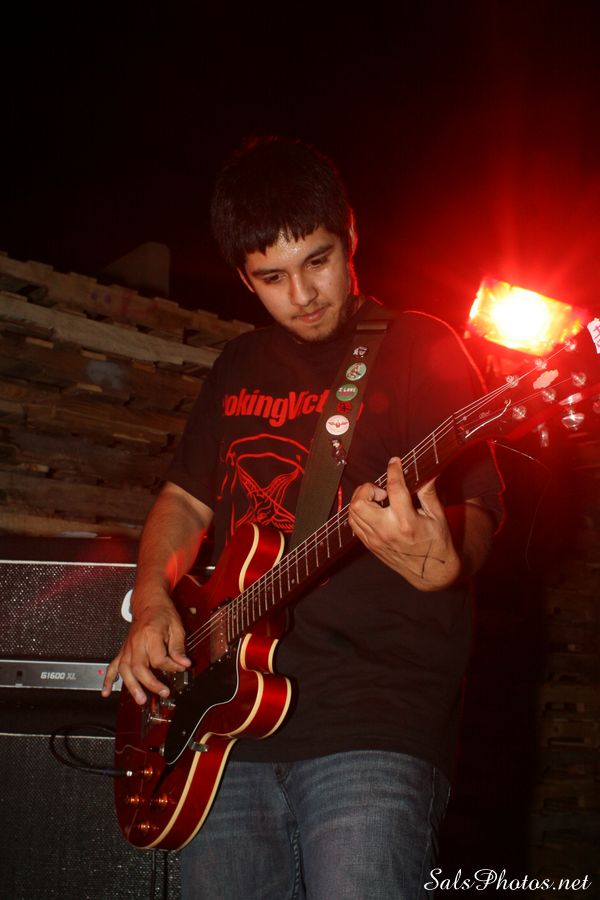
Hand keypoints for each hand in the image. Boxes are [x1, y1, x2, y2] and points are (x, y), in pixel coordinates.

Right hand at [101, 588, 190, 704]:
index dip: (171, 666)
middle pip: (139, 666)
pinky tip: (106, 692)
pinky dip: (108, 680)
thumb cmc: (163, 613)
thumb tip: (184, 663)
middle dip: (151, 682)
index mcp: (151, 634)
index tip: (181, 668)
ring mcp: (128, 647)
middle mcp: (136, 642)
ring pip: (125, 669)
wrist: (149, 602)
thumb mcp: (176, 626)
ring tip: (140, 699)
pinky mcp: (123, 650)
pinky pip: (113, 666)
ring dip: (131, 686)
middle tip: (163, 692)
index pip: (159, 658)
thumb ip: (178, 647)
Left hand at [348, 456, 460, 589]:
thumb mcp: (438, 517)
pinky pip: (354, 524)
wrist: (430, 573)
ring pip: (353, 512)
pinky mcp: (370, 545)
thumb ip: (428, 493)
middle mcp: (387, 531)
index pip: (394, 488)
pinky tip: (373, 511)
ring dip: (362, 499)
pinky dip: (359, 512)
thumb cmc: (437, 543)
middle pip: (360, 502)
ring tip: (378, 500)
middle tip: (382, 490)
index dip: (393, 470)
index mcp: (406, 522)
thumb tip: (425, 472)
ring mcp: (375, 540)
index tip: (394, 462)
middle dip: (368, 488)